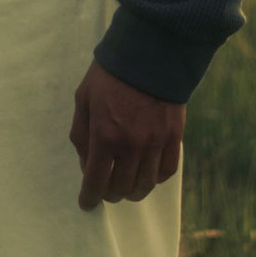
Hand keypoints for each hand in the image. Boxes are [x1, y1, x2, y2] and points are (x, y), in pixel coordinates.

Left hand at [71, 61, 183, 207]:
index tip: (86, 203)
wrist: (149, 52)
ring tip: (126, 185)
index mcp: (104, 135)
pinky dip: (155, 178)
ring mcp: (155, 143)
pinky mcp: (174, 137)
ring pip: (145, 185)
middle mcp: (131, 145)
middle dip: (109, 194)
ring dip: (132, 191)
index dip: (89, 198)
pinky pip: (166, 172)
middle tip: (105, 189)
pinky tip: (147, 173)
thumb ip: (81, 134)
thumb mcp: (83, 99)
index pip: (96, 182)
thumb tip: (86, 163)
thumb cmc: (110, 75)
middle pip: (121, 188)